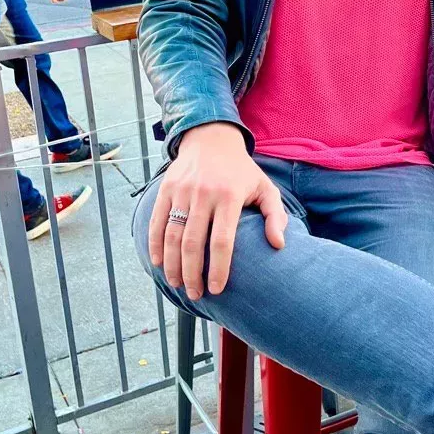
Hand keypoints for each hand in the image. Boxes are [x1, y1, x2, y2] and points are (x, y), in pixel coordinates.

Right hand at [148, 122, 287, 297]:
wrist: (212, 138)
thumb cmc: (241, 171)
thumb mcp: (265, 187)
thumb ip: (275, 216)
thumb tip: (279, 245)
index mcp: (229, 196)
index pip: (222, 241)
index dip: (219, 268)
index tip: (217, 289)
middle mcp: (203, 194)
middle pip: (193, 243)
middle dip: (192, 274)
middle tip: (195, 294)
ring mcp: (182, 191)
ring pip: (172, 235)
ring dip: (172, 265)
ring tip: (178, 284)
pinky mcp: (166, 188)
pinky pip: (157, 221)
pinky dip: (155, 245)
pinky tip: (158, 263)